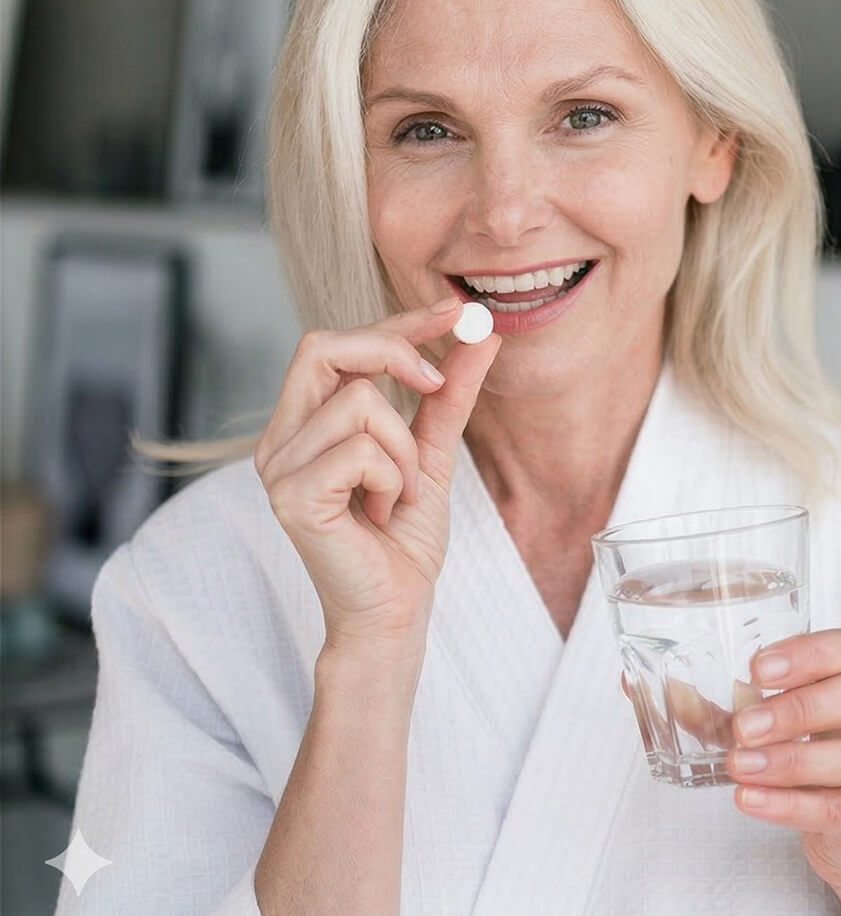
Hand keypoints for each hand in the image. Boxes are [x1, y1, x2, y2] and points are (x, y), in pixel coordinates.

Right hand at [254, 297, 499, 649]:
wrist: (394, 610)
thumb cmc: (403, 540)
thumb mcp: (432, 453)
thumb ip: (448, 395)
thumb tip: (482, 336)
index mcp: (303, 423)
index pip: (336, 344)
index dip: (397, 322)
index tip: (455, 311)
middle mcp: (279, 438)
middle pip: (324, 345)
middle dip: (393, 352)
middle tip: (435, 385)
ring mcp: (278, 467)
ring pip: (361, 401)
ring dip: (404, 449)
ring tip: (399, 492)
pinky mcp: (291, 496)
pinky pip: (363, 449)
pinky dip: (395, 478)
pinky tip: (383, 512)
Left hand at [726, 630, 840, 887]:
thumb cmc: (818, 767)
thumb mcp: (781, 729)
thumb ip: (728, 710)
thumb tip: (656, 688)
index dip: (811, 652)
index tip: (758, 667)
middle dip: (800, 706)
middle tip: (745, 726)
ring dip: (791, 759)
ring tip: (740, 765)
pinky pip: (837, 809)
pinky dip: (789, 804)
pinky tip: (750, 799)